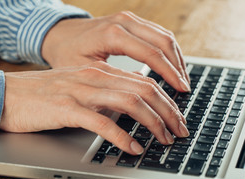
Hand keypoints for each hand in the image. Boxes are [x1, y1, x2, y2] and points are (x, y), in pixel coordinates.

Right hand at [0, 62, 188, 154]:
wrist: (6, 94)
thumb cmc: (44, 95)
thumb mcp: (81, 89)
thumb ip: (106, 95)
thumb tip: (133, 109)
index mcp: (101, 73)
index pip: (145, 83)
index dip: (167, 101)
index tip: (178, 118)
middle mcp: (95, 78)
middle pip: (144, 91)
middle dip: (168, 112)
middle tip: (180, 131)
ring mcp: (81, 92)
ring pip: (130, 103)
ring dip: (153, 123)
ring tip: (164, 139)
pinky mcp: (67, 109)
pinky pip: (102, 123)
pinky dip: (122, 136)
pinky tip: (133, 148)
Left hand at [41, 11, 190, 91]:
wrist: (59, 33)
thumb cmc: (67, 53)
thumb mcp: (85, 71)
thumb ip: (113, 81)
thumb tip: (141, 95)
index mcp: (112, 34)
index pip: (151, 54)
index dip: (169, 74)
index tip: (180, 90)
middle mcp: (125, 22)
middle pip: (164, 42)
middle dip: (178, 68)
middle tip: (185, 90)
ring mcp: (130, 19)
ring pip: (165, 36)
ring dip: (177, 59)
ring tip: (182, 81)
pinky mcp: (132, 21)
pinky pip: (158, 33)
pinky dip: (169, 51)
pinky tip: (173, 66)